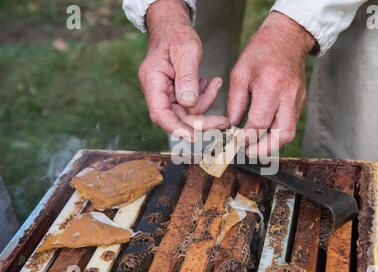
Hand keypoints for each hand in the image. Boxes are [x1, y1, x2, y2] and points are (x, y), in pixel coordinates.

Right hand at [139, 0, 228, 142]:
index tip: (195, 137)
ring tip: (215, 84)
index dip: (177, 129)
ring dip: (205, 103)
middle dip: (201, 121)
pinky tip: (210, 83)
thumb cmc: (176, 35)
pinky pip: (192, 104)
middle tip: (224, 122)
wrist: (173, 27)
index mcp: (152, 81)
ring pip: (187, 112)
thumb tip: (189, 103)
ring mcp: (166, 94)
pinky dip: (204, 96)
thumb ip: (187, 78)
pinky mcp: (176, 93)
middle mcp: (157, 91)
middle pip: (177, 118)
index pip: (160, 114)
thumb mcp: (186, 52)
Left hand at [227, 11, 316, 156]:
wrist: (287, 37)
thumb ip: (235, 102)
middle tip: (248, 153)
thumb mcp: (239, 73)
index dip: (246, 138)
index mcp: (271, 85)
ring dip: (272, 144)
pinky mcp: (301, 102)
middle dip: (264, 149)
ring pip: (289, 133)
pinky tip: (264, 133)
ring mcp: (298, 99)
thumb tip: (233, 126)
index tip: (235, 142)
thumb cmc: (261, 51)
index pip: (259, 123)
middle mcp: (288, 95)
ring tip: (255, 147)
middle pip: (282, 135)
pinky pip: (291, 124)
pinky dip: (277, 133)